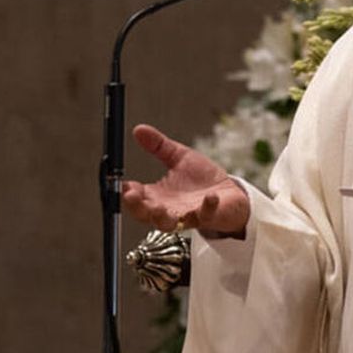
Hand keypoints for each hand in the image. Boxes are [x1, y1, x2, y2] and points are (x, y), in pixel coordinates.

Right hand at [120, 124, 249, 238]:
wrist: (229, 193)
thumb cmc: (201, 179)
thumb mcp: (179, 157)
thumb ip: (159, 146)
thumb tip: (139, 129)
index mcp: (158, 196)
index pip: (136, 198)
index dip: (127, 193)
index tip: (123, 184)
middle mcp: (168, 209)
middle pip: (145, 215)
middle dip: (136, 207)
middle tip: (130, 196)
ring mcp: (187, 215)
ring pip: (168, 223)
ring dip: (161, 217)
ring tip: (158, 208)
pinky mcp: (208, 215)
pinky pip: (206, 215)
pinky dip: (208, 207)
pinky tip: (210, 197)